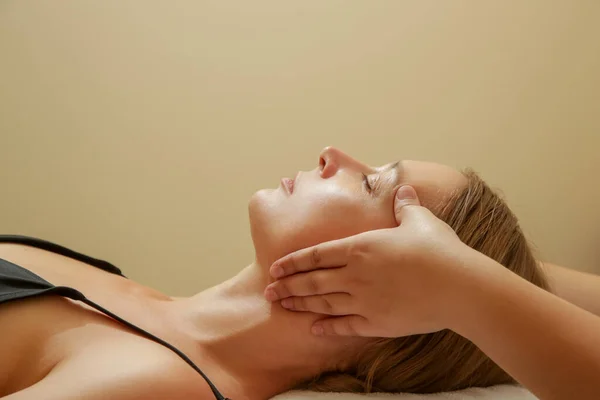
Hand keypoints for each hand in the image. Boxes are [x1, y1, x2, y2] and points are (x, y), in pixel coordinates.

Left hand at [264, 185, 478, 337]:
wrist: (459, 287)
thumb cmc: (439, 249)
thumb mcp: (420, 219)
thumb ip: (404, 205)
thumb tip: (402, 188)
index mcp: (361, 247)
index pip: (317, 254)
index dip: (294, 261)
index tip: (276, 266)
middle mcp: (355, 275)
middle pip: (312, 281)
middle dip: (288, 285)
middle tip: (269, 290)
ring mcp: (364, 301)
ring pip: (323, 303)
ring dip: (300, 305)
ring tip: (283, 306)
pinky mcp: (377, 323)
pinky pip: (345, 326)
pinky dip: (327, 327)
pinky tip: (313, 328)